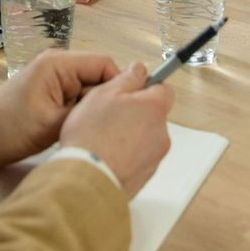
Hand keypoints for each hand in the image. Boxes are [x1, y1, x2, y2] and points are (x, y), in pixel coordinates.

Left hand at [0, 51, 119, 171]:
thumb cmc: (6, 129)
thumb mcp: (52, 124)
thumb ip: (86, 112)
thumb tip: (115, 108)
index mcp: (58, 64)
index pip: (104, 65)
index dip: (119, 86)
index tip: (126, 110)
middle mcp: (58, 65)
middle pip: (99, 76)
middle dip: (106, 99)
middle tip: (111, 125)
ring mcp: (54, 79)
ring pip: (89, 89)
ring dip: (93, 108)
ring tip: (94, 128)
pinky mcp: (50, 93)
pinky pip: (76, 97)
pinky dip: (81, 112)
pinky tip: (80, 129)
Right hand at [59, 62, 173, 196]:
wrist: (86, 180)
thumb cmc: (92, 137)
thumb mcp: (103, 94)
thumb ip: (127, 78)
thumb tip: (138, 70)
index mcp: (154, 109)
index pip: (163, 88)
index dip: (146, 85)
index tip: (132, 86)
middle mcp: (160, 133)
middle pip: (153, 114)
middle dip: (135, 112)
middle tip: (109, 114)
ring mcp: (154, 157)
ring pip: (145, 136)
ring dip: (130, 134)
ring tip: (104, 138)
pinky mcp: (144, 176)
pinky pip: (138, 157)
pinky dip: (126, 154)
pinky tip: (106, 155)